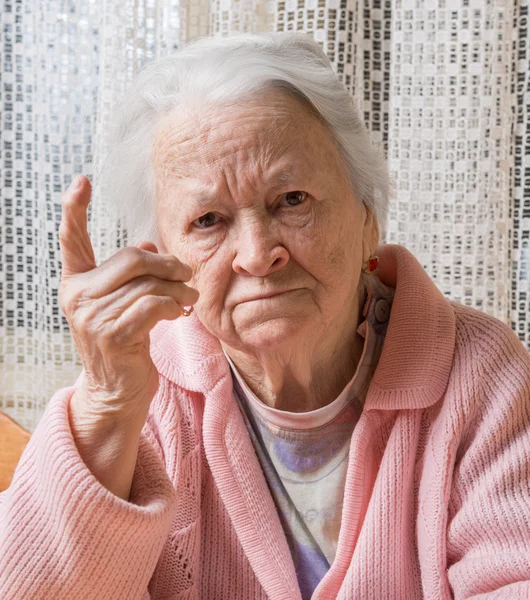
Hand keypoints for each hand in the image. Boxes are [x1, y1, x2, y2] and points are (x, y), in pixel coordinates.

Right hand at [59, 175, 198, 425]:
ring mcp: (92, 317)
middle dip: (168, 265)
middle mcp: (78, 296)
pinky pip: (154, 304)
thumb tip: (147, 244)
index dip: (74, 209)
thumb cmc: (126, 343)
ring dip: (179, 290)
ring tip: (190, 300)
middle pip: (131, 259)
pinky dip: (174, 306)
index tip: (81, 180)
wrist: (117, 391)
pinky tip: (179, 314)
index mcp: (76, 283)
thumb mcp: (124, 304)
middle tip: (187, 275)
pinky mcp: (114, 335)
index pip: (71, 240)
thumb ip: (132, 274)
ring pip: (149, 283)